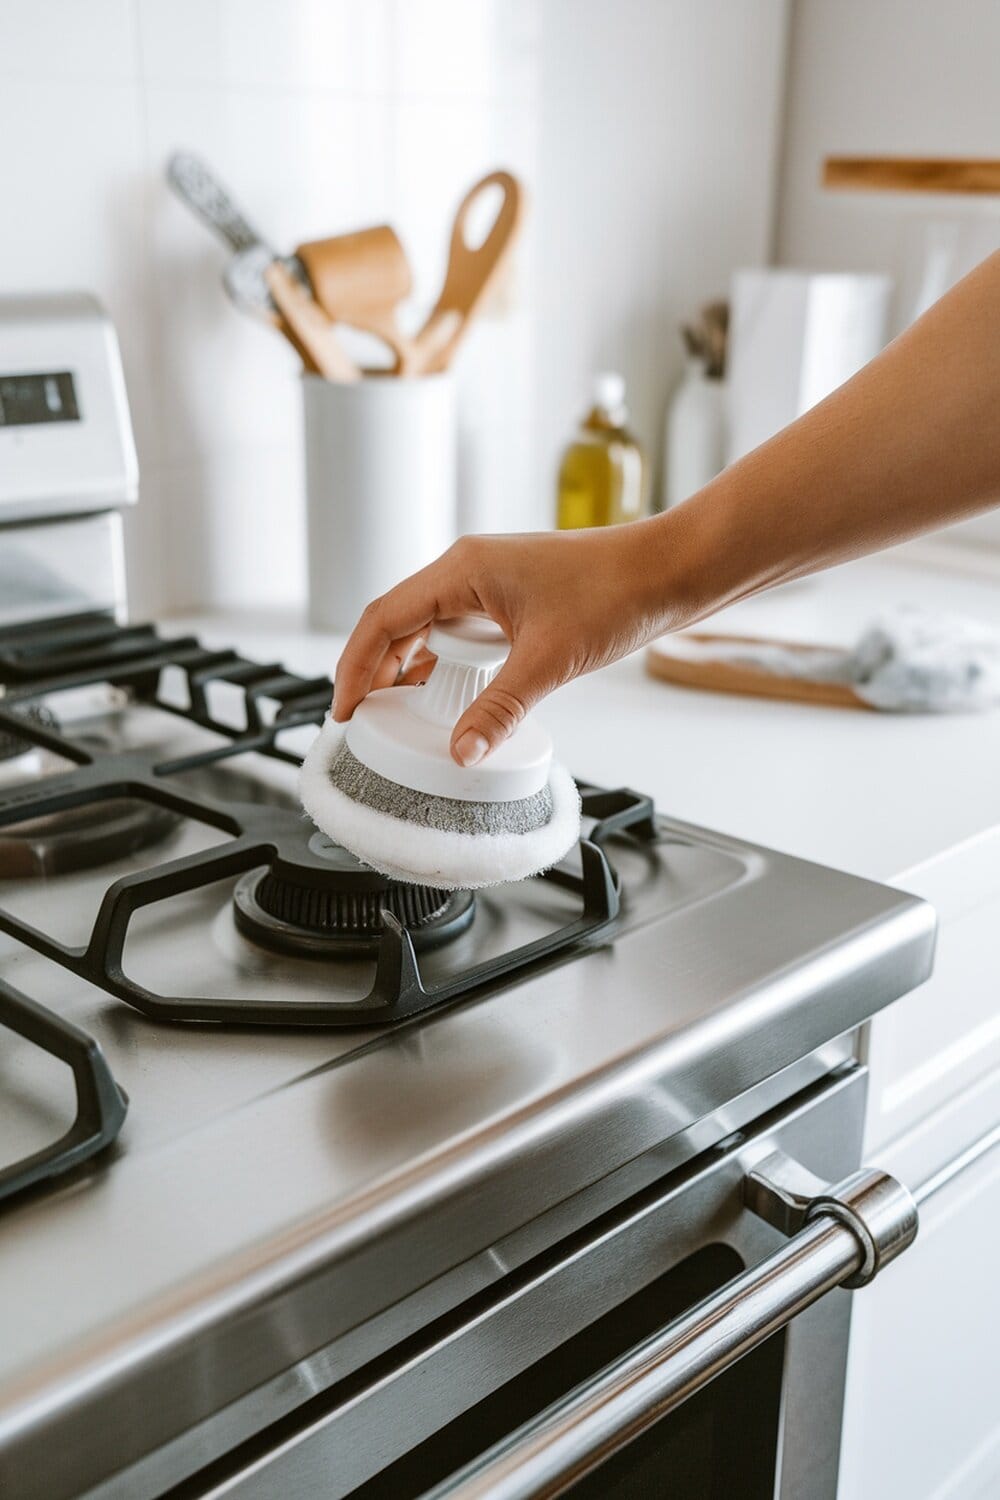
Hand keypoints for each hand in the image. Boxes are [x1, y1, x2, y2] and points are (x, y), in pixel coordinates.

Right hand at [332, 523, 683, 765]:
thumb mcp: (549, 662)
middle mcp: (470, 569)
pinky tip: (456, 697)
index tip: (346, 709)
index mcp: (464, 570)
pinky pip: (465, 631)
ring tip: (405, 715)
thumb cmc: (617, 592)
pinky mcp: (516, 598)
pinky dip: (451, 664)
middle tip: (369, 719)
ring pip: (432, 628)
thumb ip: (499, 710)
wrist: (672, 569)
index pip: (384, 618)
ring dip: (415, 669)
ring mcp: (493, 582)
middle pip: (401, 623)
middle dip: (380, 671)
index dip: (356, 666)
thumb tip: (461, 753)